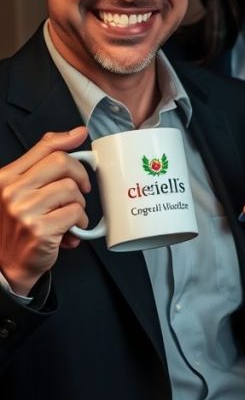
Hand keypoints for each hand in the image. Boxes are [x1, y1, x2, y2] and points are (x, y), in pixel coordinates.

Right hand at [0, 127, 90, 294]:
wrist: (7, 266)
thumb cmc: (20, 226)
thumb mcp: (21, 192)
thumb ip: (42, 164)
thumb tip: (75, 134)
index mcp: (6, 178)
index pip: (43, 148)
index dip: (68, 142)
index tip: (82, 137)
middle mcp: (11, 192)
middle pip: (62, 163)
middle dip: (79, 176)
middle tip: (80, 190)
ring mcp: (23, 210)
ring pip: (71, 189)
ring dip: (79, 204)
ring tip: (70, 216)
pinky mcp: (39, 229)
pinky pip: (76, 213)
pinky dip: (80, 222)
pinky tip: (71, 230)